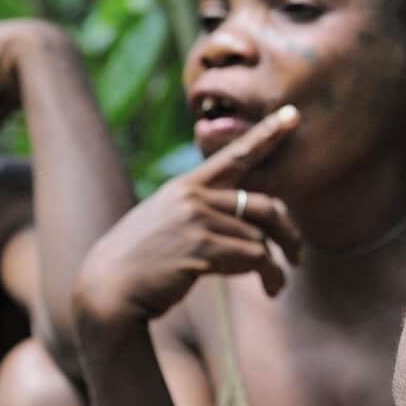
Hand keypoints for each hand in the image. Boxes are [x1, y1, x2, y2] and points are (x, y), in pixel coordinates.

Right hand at [73, 106, 304, 327]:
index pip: (234, 155)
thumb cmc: (140, 263)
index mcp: (185, 187)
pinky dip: (269, 275)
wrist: (108, 290)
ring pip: (260, 238)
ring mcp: (196, 220)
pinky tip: (269, 290)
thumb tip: (250, 228)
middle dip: (288, 231)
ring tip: (275, 285)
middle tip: (297, 254)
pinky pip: (254, 257)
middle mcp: (192, 197)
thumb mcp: (167, 224)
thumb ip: (202, 215)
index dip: (266, 135)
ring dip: (274, 266)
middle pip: (263, 204)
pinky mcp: (201, 248)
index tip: (293, 115)